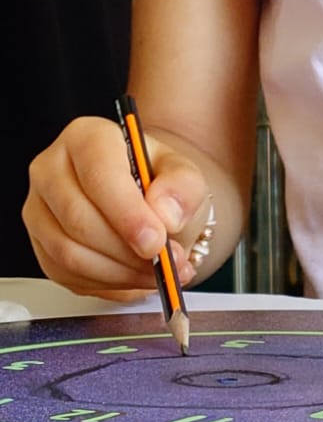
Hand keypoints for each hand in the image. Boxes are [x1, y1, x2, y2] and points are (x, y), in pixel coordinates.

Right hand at [23, 115, 210, 299]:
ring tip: (157, 272)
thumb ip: (182, 186)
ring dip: (120, 272)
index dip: (127, 212)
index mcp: (86, 137)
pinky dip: (108, 284)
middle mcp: (52, 169)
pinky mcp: (41, 247)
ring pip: (70, 254)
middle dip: (127, 250)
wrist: (148, 202)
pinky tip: (134, 276)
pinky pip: (68, 276)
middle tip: (165, 261)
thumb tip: (164, 213)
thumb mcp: (184, 173)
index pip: (97, 173)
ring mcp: (40, 210)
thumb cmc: (158, 182)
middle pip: (79, 219)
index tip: (156, 239)